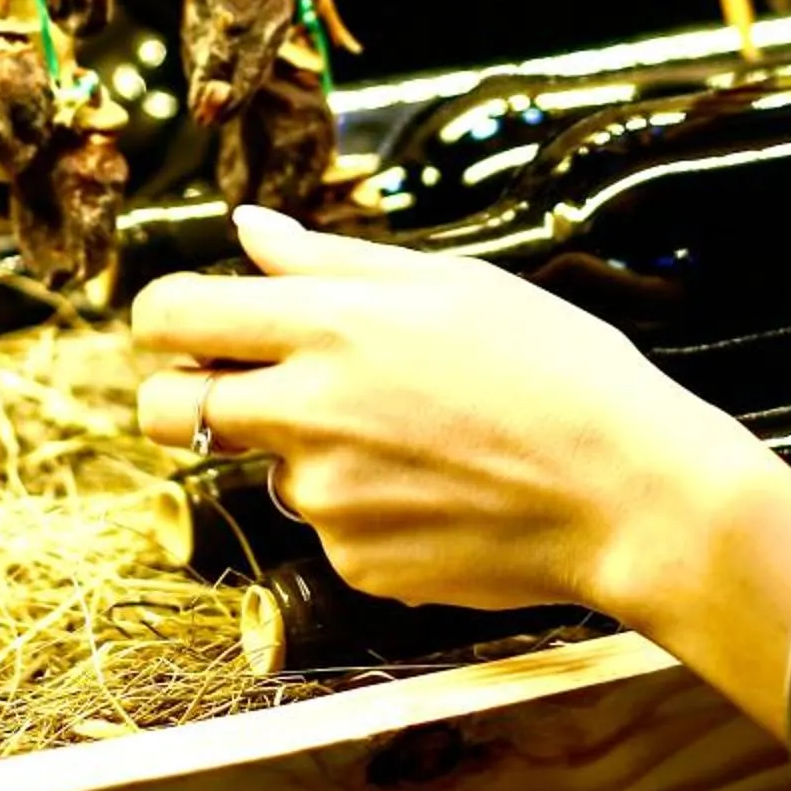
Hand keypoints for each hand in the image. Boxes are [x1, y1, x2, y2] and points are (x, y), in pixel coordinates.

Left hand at [133, 209, 775, 617]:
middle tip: (244, 388)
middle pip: (166, 410)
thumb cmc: (556, 368)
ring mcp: (324, 497)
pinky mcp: (352, 560)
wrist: (626, 491)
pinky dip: (368, 508)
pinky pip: (329, 527)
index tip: (187, 324)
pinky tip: (440, 489)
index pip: (170, 316)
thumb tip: (247, 230)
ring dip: (311, 451)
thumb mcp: (451, 283)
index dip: (164, 318)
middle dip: (184, 398)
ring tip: (417, 438)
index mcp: (328, 324)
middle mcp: (307, 411)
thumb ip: (329, 259)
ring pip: (267, 468)